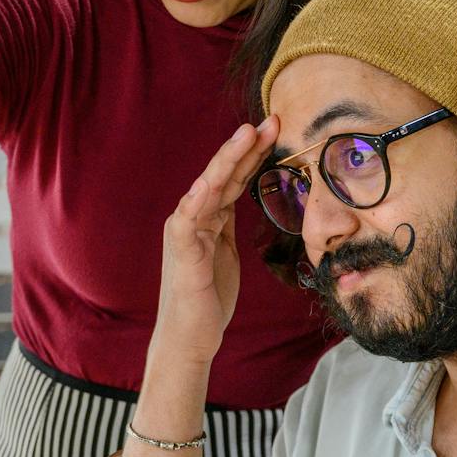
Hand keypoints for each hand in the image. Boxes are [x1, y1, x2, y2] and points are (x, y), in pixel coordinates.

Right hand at [153, 116, 278, 365]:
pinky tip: (208, 183)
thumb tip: (241, 196)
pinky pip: (187, 221)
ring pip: (208, 187)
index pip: (234, 177)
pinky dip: (197, 200)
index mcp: (207, 216)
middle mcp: (192, 216)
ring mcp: (184, 231)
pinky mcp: (180, 252)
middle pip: (223, 173)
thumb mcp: (224, 250)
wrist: (190, 335)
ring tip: (246, 135)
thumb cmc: (207, 295)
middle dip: (246, 146)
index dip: (253, 153)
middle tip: (271, 121)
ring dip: (227, 160)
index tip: (276, 129)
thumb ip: (226, 222)